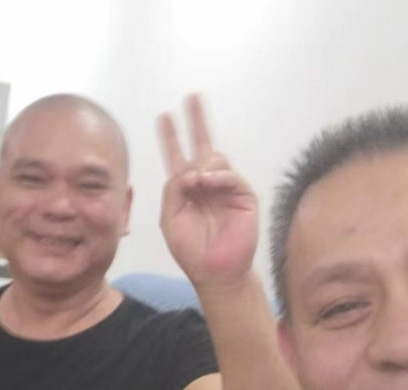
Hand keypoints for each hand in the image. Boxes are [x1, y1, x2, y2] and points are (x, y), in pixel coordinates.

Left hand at [158, 95, 258, 287]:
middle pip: (201, 146)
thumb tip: (185, 170)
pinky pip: (230, 176)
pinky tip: (207, 183)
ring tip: (195, 184)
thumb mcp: (171, 219)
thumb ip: (172, 192)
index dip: (171, 138)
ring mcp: (226, 188)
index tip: (164, 117)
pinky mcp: (243, 196)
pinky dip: (218, 177)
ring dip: (202, 167)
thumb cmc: (191, 250)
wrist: (214, 272)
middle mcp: (206, 184)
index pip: (177, 157)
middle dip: (196, 122)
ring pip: (215, 159)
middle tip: (191, 97)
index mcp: (186, 190)